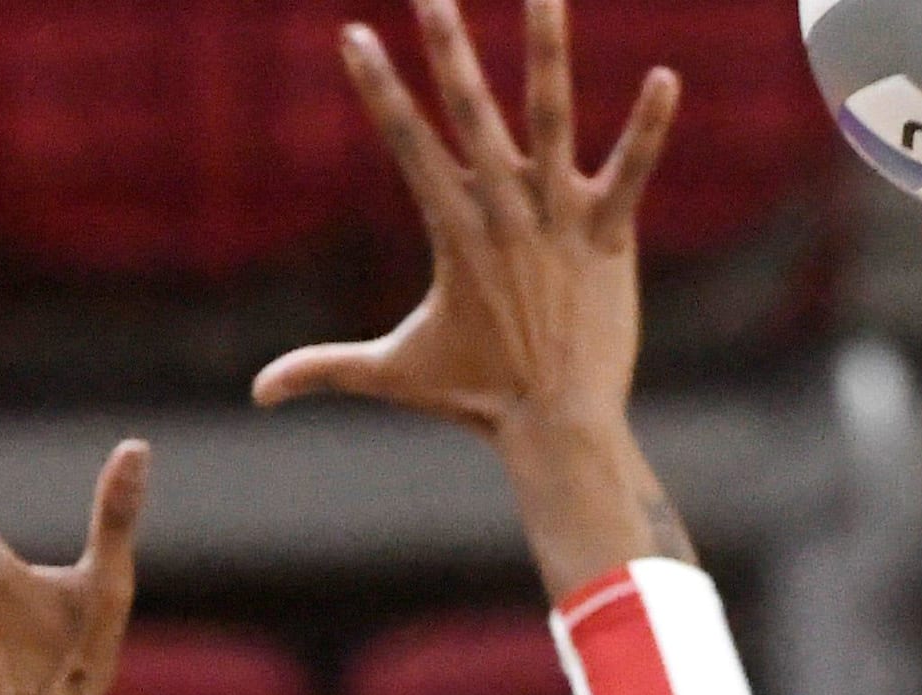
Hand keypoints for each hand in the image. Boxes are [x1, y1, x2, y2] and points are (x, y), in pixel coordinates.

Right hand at [253, 0, 678, 446]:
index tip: (352, 33)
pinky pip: (633, 173)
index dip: (378, 86)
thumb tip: (256, 393)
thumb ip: (324, 368)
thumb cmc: (477, 398)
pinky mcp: (610, 236)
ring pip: (551, 118)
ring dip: (548, 51)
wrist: (557, 427)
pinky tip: (666, 78)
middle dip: (448, 48)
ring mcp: (559, 219)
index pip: (406, 142)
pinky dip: (649, 128)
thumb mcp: (393, 372)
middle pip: (470, 112)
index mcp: (453, 228)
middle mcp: (503, 211)